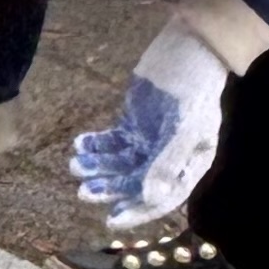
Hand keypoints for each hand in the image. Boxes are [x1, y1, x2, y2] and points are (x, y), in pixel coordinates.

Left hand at [72, 21, 225, 224]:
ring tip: (76, 166)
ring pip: (121, 162)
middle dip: (111, 187)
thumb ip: (166, 164)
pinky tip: (80, 146)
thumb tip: (148, 198)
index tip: (111, 219)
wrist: (187, 49)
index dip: (138, 211)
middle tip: (84, 192)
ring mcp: (151, 140)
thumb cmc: (193, 89)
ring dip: (99, 166)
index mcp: (190, 164)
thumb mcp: (184, 127)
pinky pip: (113, 141)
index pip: (163, 198)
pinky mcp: (135, 124)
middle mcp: (169, 158)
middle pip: (136, 182)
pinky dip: (97, 145)